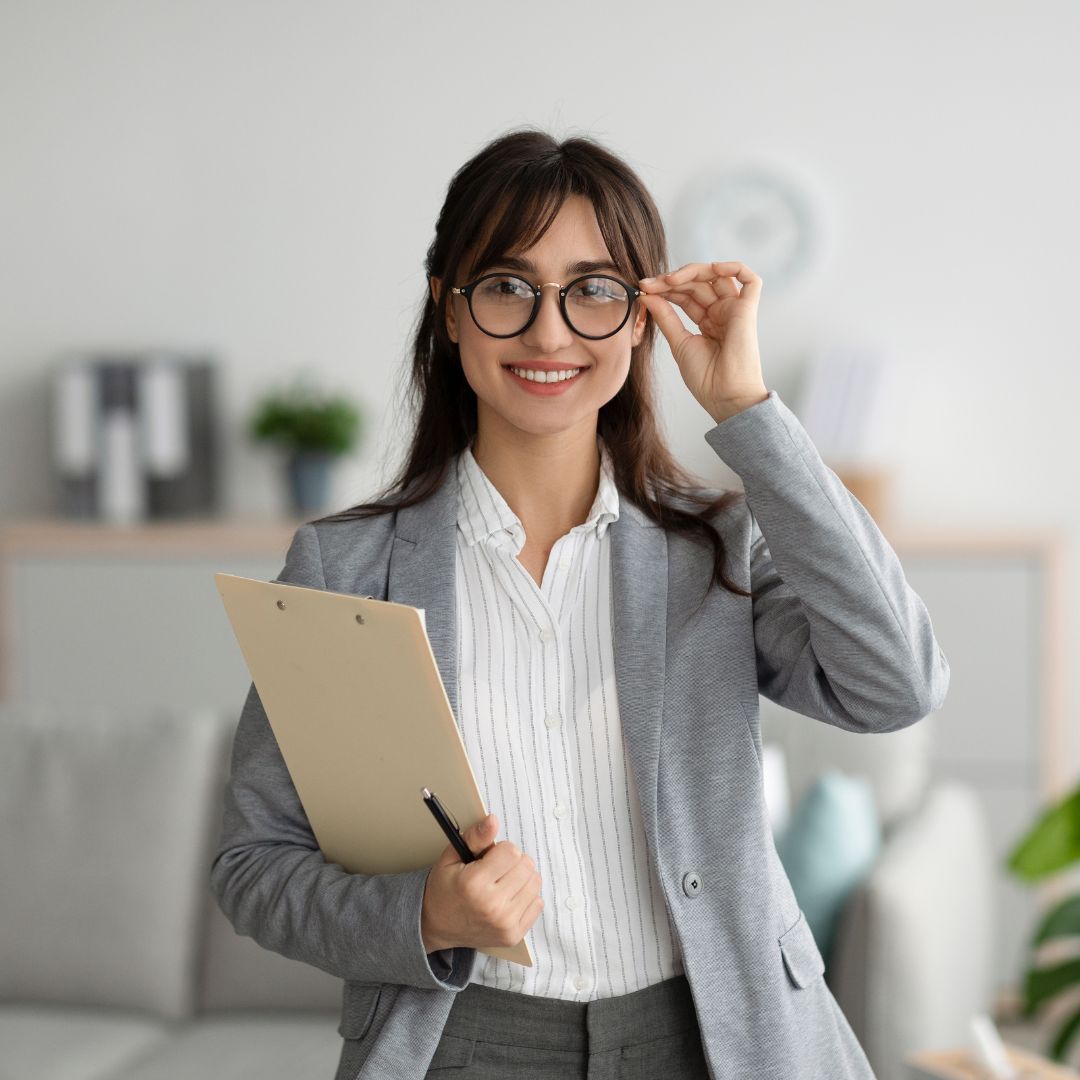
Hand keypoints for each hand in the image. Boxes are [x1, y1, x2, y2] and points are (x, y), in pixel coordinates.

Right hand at [420, 813, 543, 952]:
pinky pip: (538, 903)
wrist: (437, 925)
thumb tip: (493, 820)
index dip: (501, 849)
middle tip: (496, 870)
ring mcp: (504, 923)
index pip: (511, 851)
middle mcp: (491, 905)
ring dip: (521, 878)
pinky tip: (508, 898)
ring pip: (535, 882)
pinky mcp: (513, 935)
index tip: (489, 857)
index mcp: (474, 884)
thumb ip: (474, 837)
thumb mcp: (451, 857)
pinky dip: (526, 897)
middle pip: (526, 866)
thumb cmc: (445, 888)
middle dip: (513, 862)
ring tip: (502, 883)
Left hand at [638, 261, 768, 423]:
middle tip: (649, 284)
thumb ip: (665, 317)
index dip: (666, 288)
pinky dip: (733, 267)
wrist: (724, 396)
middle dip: (672, 280)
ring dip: (692, 272)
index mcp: (708, 322)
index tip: (643, 289)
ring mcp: (735, 310)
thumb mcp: (678, 343)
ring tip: (668, 280)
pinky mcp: (748, 310)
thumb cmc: (705, 378)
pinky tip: (711, 267)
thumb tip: (647, 294)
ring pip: (717, 276)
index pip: (686, 294)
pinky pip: (750, 279)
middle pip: (698, 283)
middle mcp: (722, 313)